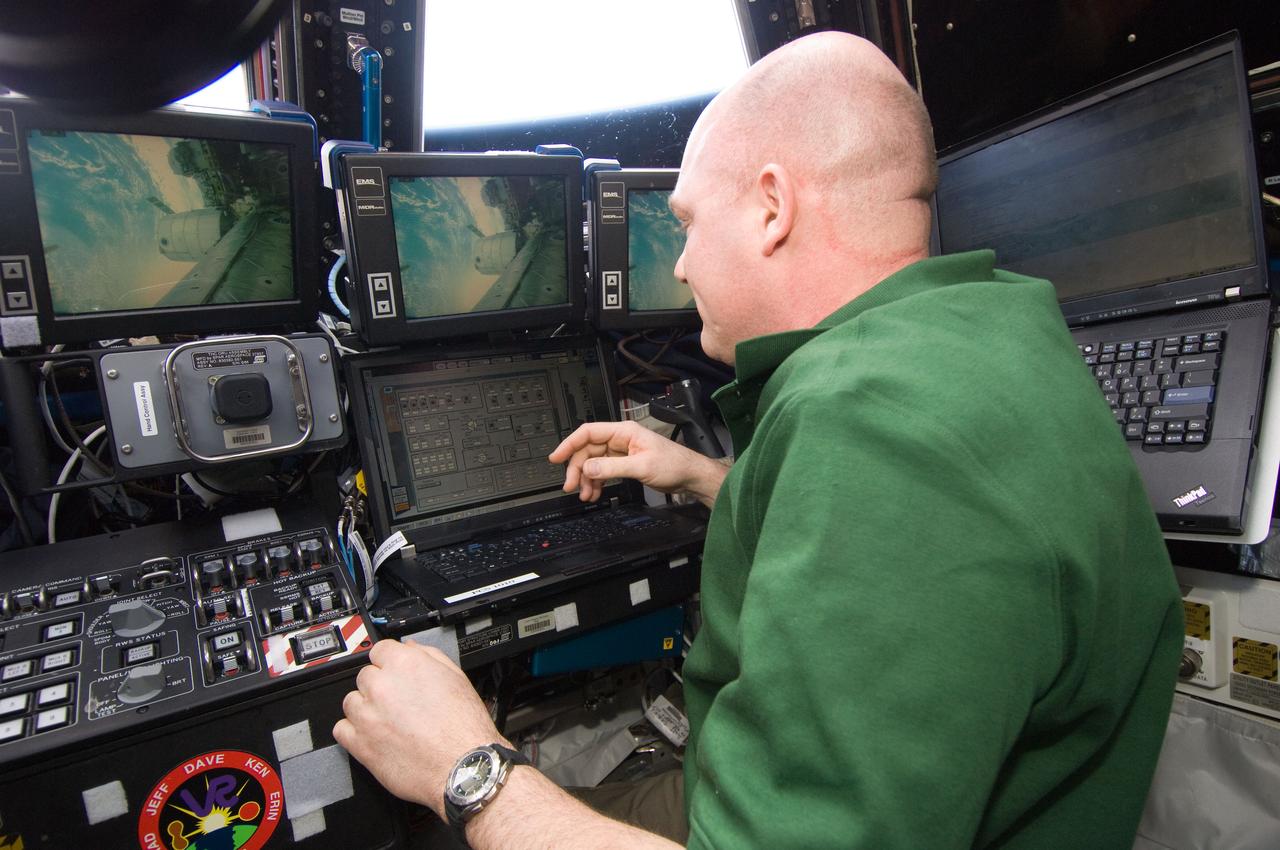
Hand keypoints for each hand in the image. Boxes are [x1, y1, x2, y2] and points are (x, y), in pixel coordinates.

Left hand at [333, 640, 504, 814]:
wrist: (463, 767)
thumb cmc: (464, 728)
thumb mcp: (456, 678)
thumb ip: (429, 656)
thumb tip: (411, 648)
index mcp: (405, 664)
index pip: (380, 650)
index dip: (389, 662)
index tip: (393, 673)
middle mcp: (382, 686)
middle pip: (365, 676)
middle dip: (379, 687)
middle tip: (397, 702)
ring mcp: (367, 715)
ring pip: (351, 702)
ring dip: (365, 708)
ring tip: (387, 721)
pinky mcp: (359, 743)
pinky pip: (341, 729)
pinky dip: (353, 731)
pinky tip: (373, 735)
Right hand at [548, 421, 728, 506]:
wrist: (690, 476)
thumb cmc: (674, 464)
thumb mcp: (641, 466)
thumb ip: (612, 467)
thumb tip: (588, 468)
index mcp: (623, 432)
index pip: (588, 433)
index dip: (569, 444)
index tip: (557, 457)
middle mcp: (620, 439)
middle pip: (588, 450)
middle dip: (577, 468)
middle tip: (570, 485)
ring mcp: (622, 452)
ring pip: (594, 463)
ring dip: (586, 479)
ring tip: (585, 494)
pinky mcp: (625, 464)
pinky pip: (603, 471)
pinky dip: (597, 482)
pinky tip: (594, 493)